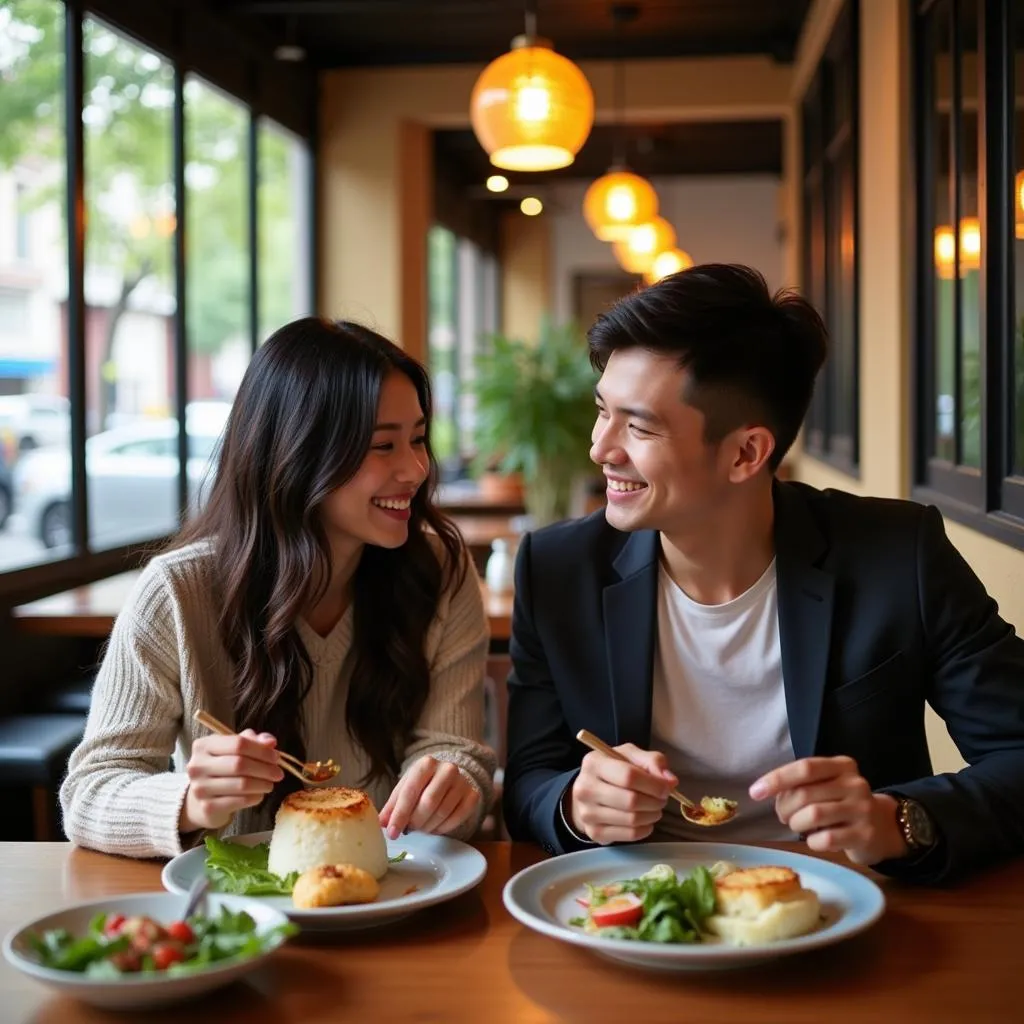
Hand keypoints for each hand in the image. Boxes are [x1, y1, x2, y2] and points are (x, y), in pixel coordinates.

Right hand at [180, 729, 284, 832]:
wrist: (201, 800)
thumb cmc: (222, 768)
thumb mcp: (234, 749)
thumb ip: (253, 741)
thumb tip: (270, 742)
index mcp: (204, 745)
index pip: (239, 743)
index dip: (262, 750)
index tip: (276, 757)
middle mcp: (197, 766)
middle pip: (240, 764)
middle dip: (265, 769)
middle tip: (278, 773)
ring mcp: (200, 788)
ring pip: (242, 784)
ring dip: (263, 784)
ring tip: (270, 784)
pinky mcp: (207, 807)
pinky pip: (240, 801)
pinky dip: (255, 797)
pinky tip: (259, 794)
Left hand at [378, 756, 479, 839]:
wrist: (448, 775)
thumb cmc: (422, 783)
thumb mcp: (405, 788)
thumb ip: (392, 805)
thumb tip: (381, 824)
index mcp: (426, 763)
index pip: (410, 791)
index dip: (400, 815)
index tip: (392, 833)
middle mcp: (447, 769)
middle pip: (428, 803)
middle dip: (415, 822)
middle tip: (409, 830)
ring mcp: (463, 781)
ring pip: (443, 813)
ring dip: (428, 827)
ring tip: (421, 828)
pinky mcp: (473, 795)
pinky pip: (458, 818)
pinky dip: (443, 828)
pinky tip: (435, 827)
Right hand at [568, 743, 676, 844]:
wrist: (589, 790)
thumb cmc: (614, 769)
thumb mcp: (631, 755)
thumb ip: (653, 761)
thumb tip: (670, 781)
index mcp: (594, 763)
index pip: (628, 776)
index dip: (654, 784)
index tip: (667, 787)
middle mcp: (585, 788)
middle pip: (631, 800)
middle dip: (655, 801)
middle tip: (662, 799)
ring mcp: (587, 813)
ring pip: (632, 820)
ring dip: (652, 815)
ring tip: (654, 808)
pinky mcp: (594, 832)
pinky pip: (630, 835)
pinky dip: (645, 829)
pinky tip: (645, 819)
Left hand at [749, 755, 907, 864]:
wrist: (884, 828)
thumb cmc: (841, 804)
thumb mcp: (825, 786)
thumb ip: (800, 784)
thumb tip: (764, 791)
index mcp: (842, 765)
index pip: (804, 768)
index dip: (777, 779)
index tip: (754, 792)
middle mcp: (855, 784)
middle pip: (805, 794)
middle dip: (784, 808)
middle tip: (784, 816)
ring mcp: (863, 809)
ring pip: (813, 816)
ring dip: (796, 824)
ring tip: (798, 826)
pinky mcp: (865, 835)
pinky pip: (825, 839)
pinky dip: (812, 842)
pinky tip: (815, 840)